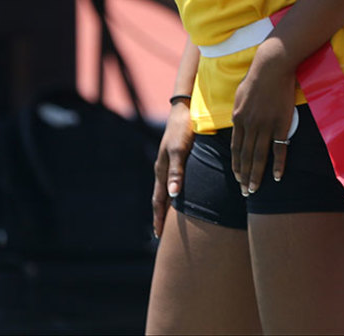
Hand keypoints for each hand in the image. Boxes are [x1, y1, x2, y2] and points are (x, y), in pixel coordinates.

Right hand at [152, 99, 194, 238]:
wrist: (185, 109)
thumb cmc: (184, 130)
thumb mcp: (180, 150)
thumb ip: (177, 172)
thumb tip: (173, 195)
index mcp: (162, 170)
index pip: (159, 200)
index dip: (159, 217)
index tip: (158, 234)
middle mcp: (163, 169)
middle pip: (160, 197)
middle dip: (160, 215)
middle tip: (160, 234)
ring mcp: (168, 163)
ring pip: (165, 190)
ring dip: (166, 205)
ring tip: (168, 219)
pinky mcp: (176, 157)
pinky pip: (171, 181)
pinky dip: (172, 193)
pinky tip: (178, 195)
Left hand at [230, 37, 297, 195]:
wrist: (272, 66)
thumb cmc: (257, 77)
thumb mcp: (240, 95)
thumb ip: (239, 111)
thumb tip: (237, 122)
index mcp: (238, 119)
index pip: (235, 148)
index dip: (236, 165)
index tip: (237, 178)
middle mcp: (249, 125)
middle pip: (245, 156)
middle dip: (244, 176)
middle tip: (245, 192)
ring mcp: (265, 126)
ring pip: (258, 156)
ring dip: (256, 175)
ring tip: (254, 190)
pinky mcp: (281, 124)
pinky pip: (278, 149)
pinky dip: (277, 164)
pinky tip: (277, 177)